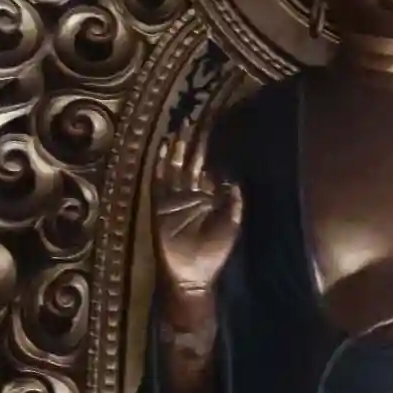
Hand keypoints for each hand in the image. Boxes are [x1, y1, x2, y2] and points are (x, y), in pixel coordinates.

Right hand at [153, 107, 242, 323]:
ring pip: (175, 167)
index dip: (210, 151)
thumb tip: (232, 178)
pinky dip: (160, 165)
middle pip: (190, 162)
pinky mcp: (160, 207)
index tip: (214, 130)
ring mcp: (174, 199)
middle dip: (193, 143)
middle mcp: (190, 195)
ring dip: (177, 148)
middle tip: (195, 118)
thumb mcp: (231, 226)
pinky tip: (162, 148)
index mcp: (208, 198)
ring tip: (181, 127)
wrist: (192, 275)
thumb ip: (233, 202)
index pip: (208, 168)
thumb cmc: (213, 254)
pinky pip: (159, 181)